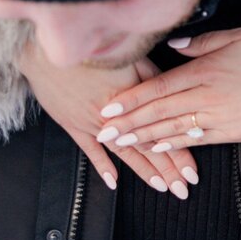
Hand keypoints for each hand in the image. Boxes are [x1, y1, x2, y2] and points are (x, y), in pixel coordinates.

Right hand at [16, 39, 199, 197]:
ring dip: (143, 171)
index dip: (179, 153)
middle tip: (183, 190)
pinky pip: (90, 150)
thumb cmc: (92, 49)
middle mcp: (115, 118)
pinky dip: (102, 166)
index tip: (192, 172)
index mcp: (132, 100)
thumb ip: (152, 78)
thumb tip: (172, 91)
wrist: (48, 52)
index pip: (161, 132)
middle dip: (167, 170)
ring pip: (124, 152)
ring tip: (160, 187)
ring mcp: (92, 124)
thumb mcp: (130, 57)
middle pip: (146, 147)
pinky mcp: (72, 124)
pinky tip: (114, 182)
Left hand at [96, 28, 240, 151]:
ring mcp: (220, 118)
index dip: (132, 98)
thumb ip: (204, 42)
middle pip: (160, 111)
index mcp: (208, 71)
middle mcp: (209, 97)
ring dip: (143, 137)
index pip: (160, 87)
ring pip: (174, 129)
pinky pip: (196, 140)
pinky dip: (173, 144)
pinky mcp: (232, 132)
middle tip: (103, 132)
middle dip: (128, 123)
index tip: (109, 106)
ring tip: (120, 143)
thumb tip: (173, 46)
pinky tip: (155, 147)